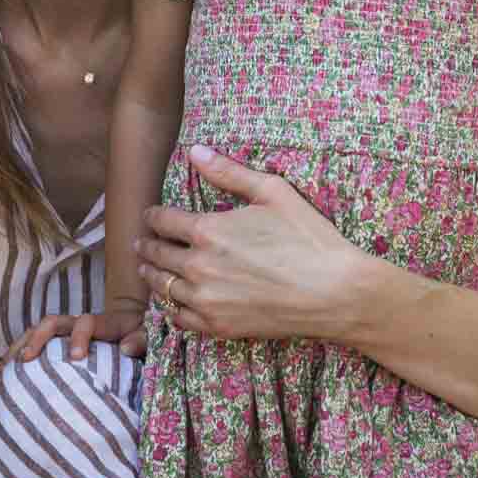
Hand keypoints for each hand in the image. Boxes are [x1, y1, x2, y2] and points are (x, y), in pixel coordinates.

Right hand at [9, 306, 147, 362]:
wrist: (134, 322)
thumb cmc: (142, 334)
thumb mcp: (148, 335)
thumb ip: (141, 340)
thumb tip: (124, 348)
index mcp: (103, 323)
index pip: (86, 322)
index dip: (80, 336)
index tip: (76, 357)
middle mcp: (80, 323)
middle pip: (53, 322)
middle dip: (38, 338)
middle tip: (26, 359)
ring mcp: (67, 331)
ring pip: (39, 330)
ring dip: (22, 344)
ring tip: (5, 367)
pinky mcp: (60, 342)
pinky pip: (36, 342)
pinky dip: (19, 353)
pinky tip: (6, 371)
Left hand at [134, 144, 361, 342]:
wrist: (335, 292)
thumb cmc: (308, 238)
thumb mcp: (272, 192)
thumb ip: (229, 172)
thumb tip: (195, 150)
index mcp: (207, 230)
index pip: (162, 221)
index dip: (153, 216)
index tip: (150, 215)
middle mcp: (198, 267)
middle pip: (157, 255)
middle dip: (147, 245)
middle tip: (141, 243)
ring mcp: (206, 300)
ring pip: (162, 288)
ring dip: (151, 276)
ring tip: (148, 269)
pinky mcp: (219, 327)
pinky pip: (179, 319)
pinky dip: (170, 308)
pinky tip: (172, 301)